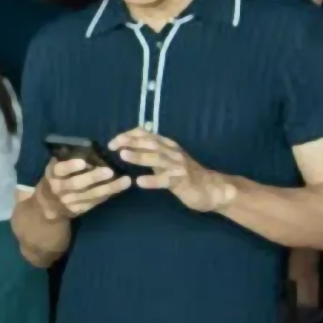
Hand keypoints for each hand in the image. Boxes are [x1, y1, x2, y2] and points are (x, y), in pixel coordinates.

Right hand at [34, 154, 128, 221]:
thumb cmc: (56, 178)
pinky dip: (108, 194)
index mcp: (53, 174)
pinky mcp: (78, 210)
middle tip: (110, 171)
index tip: (83, 162)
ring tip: (125, 181)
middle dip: (94, 178)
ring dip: (109, 188)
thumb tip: (89, 147)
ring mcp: (69, 201)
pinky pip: (95, 202)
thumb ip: (68, 159)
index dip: (70, 166)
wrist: (48, 205)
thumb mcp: (56, 167)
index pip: (60, 170)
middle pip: (77, 184)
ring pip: (90, 195)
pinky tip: (120, 188)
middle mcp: (59, 189)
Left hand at [111, 129, 233, 213]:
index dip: (128, 135)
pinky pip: (165, 180)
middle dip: (130, 142)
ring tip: (123, 155)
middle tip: (113, 146)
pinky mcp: (181, 181)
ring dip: (139, 155)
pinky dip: (152, 180)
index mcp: (168, 145)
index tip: (112, 143)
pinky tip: (139, 182)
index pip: (146, 134)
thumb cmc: (185, 176)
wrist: (210, 189)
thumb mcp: (167, 161)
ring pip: (157, 158)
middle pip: (150, 142)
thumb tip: (129, 147)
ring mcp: (178, 166)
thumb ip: (151, 153)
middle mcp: (172, 152)